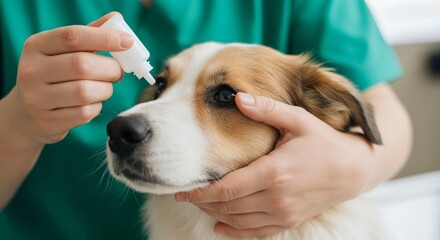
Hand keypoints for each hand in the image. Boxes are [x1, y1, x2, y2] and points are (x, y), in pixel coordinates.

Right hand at [9, 12, 131, 143]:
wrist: (27, 113)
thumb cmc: (55, 75)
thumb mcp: (64, 51)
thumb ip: (90, 34)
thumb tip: (117, 19)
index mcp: (36, 46)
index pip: (72, 36)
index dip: (104, 38)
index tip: (127, 42)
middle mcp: (31, 71)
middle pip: (82, 65)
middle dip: (110, 69)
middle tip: (118, 72)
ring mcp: (36, 98)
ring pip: (86, 92)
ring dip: (105, 90)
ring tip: (104, 88)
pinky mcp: (47, 122)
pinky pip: (85, 113)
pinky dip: (96, 107)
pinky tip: (91, 103)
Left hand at [175, 92, 374, 237]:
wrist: (352, 170)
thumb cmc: (324, 141)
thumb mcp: (298, 119)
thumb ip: (267, 108)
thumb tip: (238, 96)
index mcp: (274, 172)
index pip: (226, 188)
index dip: (200, 191)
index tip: (182, 189)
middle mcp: (276, 198)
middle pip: (227, 206)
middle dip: (202, 202)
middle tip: (184, 194)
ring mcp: (283, 213)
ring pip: (238, 221)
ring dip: (214, 214)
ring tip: (199, 204)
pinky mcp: (289, 221)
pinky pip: (255, 233)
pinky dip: (234, 232)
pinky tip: (219, 227)